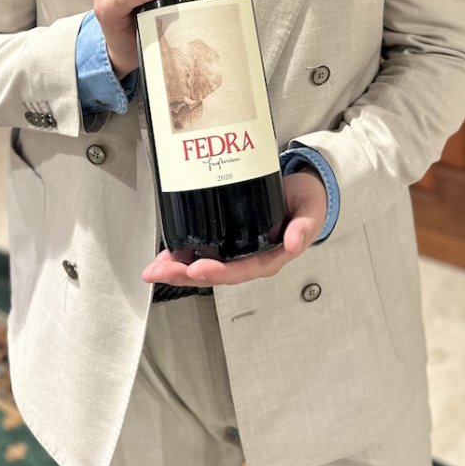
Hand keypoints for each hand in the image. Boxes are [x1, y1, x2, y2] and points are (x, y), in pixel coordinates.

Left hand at [141, 169, 328, 286]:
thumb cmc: (308, 204)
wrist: (305, 191)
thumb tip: (294, 243)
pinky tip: (164, 253)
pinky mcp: (228, 237)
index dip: (219, 272)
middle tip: (160, 272)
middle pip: (215, 272)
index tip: (197, 268)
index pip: (242, 270)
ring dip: (177, 268)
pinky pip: (203, 249)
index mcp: (270, 258)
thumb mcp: (311, 213)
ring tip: (154, 268)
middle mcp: (250, 259)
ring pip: (204, 264)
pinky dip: (182, 252)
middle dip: (185, 274)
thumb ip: (304, 227)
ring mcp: (237, 250)